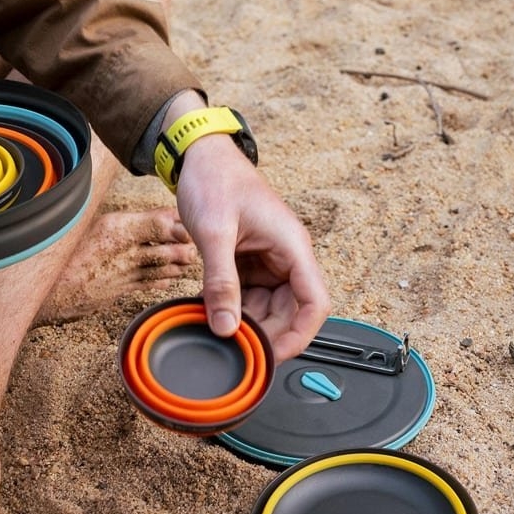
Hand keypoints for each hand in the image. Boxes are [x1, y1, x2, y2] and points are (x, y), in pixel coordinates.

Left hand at [175, 133, 330, 362]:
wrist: (199, 156)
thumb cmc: (214, 181)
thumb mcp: (214, 233)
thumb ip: (221, 282)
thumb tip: (226, 327)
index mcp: (292, 247)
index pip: (315, 303)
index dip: (299, 336)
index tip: (273, 357)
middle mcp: (286, 256)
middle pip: (290, 311)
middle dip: (265, 333)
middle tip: (233, 348)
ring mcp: (268, 260)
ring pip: (268, 307)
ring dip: (246, 322)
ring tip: (217, 328)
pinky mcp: (250, 261)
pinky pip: (249, 295)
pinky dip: (232, 307)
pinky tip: (211, 312)